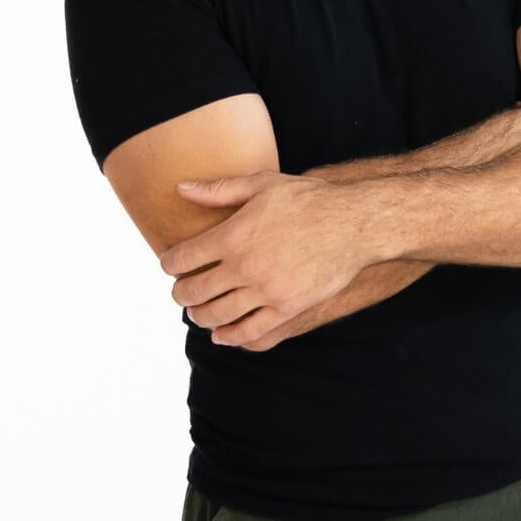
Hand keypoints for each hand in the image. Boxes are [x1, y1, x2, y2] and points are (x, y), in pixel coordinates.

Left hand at [159, 170, 375, 350]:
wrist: (351, 225)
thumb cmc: (307, 200)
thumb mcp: (261, 184)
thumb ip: (218, 190)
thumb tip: (179, 188)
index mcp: (233, 235)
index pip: (183, 257)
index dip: (169, 264)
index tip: (169, 266)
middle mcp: (244, 267)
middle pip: (195, 291)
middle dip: (180, 294)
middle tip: (179, 293)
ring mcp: (265, 292)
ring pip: (217, 315)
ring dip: (200, 316)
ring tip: (197, 313)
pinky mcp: (286, 310)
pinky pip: (249, 332)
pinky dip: (229, 336)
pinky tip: (221, 334)